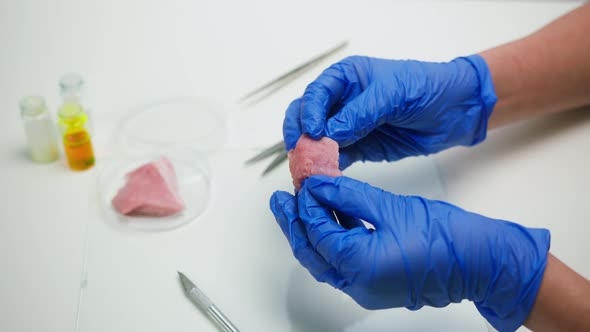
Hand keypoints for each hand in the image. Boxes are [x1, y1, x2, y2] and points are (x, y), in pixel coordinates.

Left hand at [270, 176, 549, 330]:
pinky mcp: (375, 283)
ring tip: (301, 204)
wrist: (482, 263)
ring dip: (312, 232)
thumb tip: (320, 185)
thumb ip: (350, 196)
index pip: (318, 233)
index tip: (304, 182)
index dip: (307, 205)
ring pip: (325, 259)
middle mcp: (358, 285)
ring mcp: (366, 288)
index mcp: (360, 266)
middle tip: (281, 200)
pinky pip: (343, 262)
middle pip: (312, 253)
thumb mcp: (391, 208)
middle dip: (294, 225)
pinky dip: (333, 239)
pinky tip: (331, 217)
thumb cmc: (447, 238)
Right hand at [282, 55, 496, 168]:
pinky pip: (334, 160)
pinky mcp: (359, 149)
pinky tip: (327, 179)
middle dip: (301, 136)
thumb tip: (328, 133)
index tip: (312, 131)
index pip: (315, 94)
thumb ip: (360, 113)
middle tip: (303, 156)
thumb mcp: (394, 93)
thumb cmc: (428, 88)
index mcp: (346, 78)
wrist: (456, 111)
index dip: (308, 112)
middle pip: (305, 117)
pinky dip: (328, 169)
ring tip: (310, 173)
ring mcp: (348, 127)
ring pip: (315, 141)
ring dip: (310, 157)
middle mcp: (341, 101)